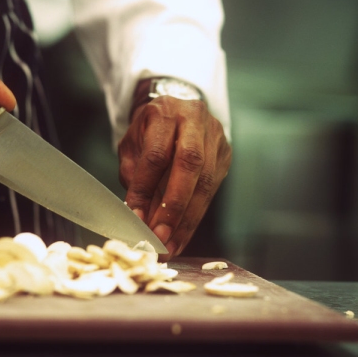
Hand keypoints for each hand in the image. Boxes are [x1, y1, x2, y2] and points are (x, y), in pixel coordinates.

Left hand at [119, 96, 231, 260]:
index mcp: (165, 112)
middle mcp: (195, 120)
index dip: (146, 189)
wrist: (176, 110)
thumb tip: (137, 216)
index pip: (156, 155)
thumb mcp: (132, 146)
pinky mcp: (225, 156)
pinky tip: (182, 236)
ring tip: (170, 246)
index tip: (136, 218)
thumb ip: (134, 176)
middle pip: (190, 165)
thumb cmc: (149, 132)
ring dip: (186, 220)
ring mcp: (215, 138)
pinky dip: (194, 217)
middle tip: (160, 237)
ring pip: (206, 182)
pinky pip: (212, 191)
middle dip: (173, 207)